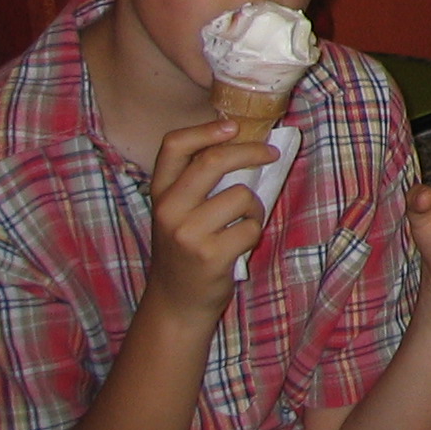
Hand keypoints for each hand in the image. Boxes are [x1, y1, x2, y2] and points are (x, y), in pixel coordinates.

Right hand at [145, 120, 278, 326]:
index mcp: (160, 194)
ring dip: (254, 206)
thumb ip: (198, 183)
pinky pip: (252, 226)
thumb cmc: (186, 251)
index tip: (234, 126)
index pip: (173, 146)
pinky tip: (240, 244)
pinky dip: (254, 232)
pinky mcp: (210, 254)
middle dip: (250, 151)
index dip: (206, 129)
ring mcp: (188, 232)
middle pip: (214, 160)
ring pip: (242, 195)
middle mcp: (168, 209)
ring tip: (243, 223)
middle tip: (270, 153)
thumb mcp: (178, 213)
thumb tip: (243, 142)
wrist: (175, 303)